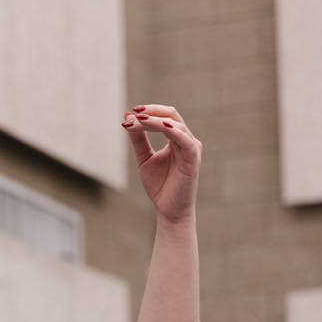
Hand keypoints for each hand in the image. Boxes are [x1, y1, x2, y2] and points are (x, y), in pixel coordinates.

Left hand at [122, 104, 201, 222]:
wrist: (169, 210)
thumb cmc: (160, 185)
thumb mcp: (144, 158)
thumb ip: (139, 140)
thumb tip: (128, 118)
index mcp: (176, 139)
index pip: (164, 117)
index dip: (148, 112)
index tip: (129, 112)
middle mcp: (186, 140)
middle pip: (171, 115)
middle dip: (152, 111)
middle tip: (134, 112)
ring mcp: (191, 148)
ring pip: (175, 125)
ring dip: (156, 121)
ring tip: (139, 120)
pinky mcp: (193, 158)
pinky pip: (185, 140)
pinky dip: (174, 131)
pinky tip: (162, 127)